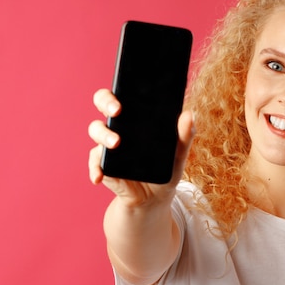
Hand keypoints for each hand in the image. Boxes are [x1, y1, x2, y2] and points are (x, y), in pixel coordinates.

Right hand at [88, 88, 194, 206]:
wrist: (154, 198)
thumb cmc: (164, 170)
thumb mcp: (178, 154)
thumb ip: (184, 135)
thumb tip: (190, 114)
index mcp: (136, 118)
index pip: (125, 93)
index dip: (123, 86)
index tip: (127, 86)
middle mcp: (119, 126)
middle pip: (103, 103)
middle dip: (106, 102)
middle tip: (118, 110)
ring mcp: (108, 145)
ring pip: (96, 130)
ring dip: (103, 135)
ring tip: (115, 143)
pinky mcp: (103, 165)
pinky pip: (94, 162)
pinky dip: (95, 169)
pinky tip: (99, 176)